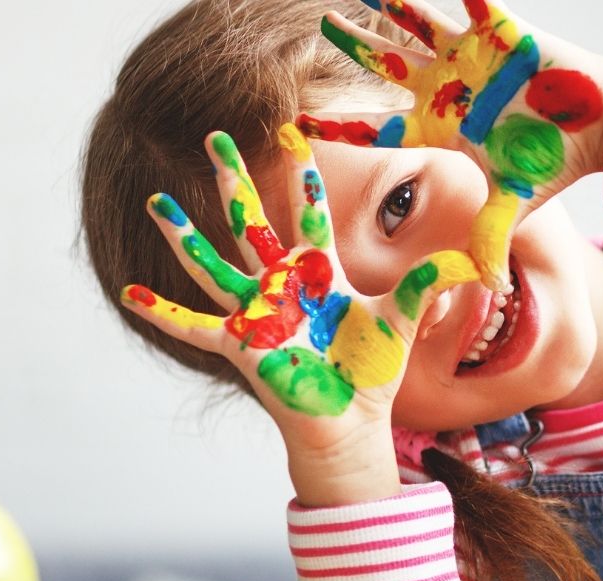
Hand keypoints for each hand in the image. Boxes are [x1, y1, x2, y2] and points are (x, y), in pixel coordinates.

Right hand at [119, 126, 458, 501]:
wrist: (351, 423)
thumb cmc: (371, 373)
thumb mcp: (404, 321)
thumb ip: (429, 287)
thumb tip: (473, 264)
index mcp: (320, 274)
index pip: (310, 214)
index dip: (303, 176)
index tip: (293, 135)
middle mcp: (282, 287)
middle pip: (252, 222)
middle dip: (234, 180)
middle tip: (214, 138)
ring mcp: (257, 314)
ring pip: (214, 263)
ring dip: (184, 235)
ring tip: (156, 202)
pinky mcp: (241, 345)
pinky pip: (193, 325)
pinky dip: (161, 311)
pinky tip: (130, 293)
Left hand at [301, 0, 602, 293]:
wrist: (600, 125)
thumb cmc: (556, 160)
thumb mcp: (513, 203)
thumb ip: (490, 239)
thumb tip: (487, 290)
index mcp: (442, 126)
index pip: (378, 127)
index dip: (338, 126)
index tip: (297, 124)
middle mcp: (448, 87)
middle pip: (385, 63)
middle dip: (353, 46)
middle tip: (319, 26)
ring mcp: (470, 54)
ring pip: (414, 21)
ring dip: (386, 3)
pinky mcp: (499, 27)